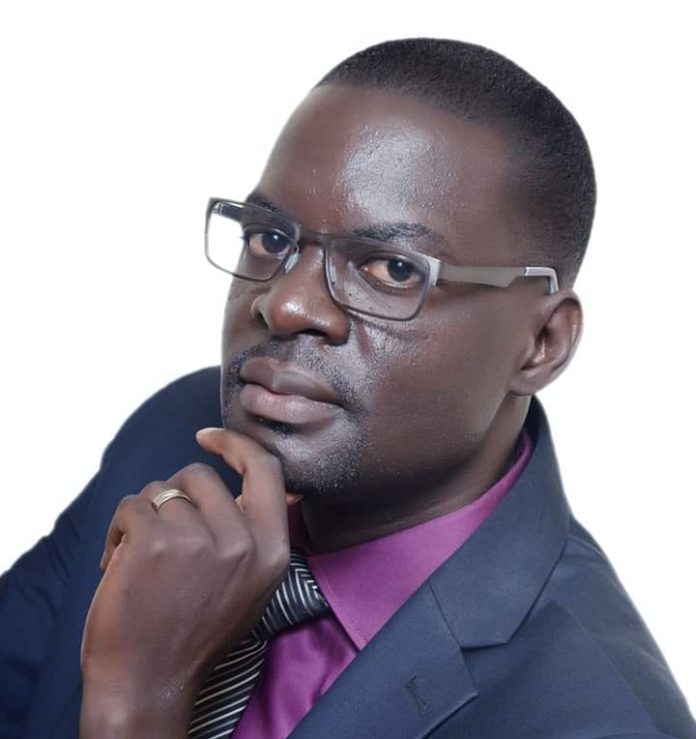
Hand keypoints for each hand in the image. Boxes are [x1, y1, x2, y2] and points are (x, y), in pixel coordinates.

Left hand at [80, 427, 297, 737]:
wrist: (147, 682)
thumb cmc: (194, 632)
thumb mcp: (250, 585)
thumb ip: (253, 534)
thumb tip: (248, 481)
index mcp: (272, 551)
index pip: (267, 470)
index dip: (237, 445)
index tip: (210, 437)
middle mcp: (242, 543)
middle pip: (199, 475)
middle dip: (173, 495)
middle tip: (162, 532)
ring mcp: (198, 541)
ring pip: (160, 490)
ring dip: (143, 516)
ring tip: (139, 557)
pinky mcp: (155, 543)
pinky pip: (131, 505)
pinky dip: (118, 528)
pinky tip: (118, 562)